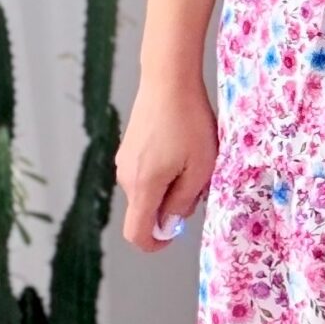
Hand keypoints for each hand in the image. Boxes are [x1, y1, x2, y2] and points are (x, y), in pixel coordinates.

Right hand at [115, 76, 217, 253]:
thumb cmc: (189, 122)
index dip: (155, 243)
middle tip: (198, 181)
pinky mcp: (128, 146)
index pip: (137, 233)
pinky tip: (182, 146)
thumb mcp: (200, 167)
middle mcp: (126, 176)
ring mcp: (124, 160)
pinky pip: (146, 172)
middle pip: (145, 210)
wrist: (168, 79)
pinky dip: (163, 170)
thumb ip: (183, 201)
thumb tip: (170, 223)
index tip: (174, 235)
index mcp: (142, 186)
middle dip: (171, 207)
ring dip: (170, 186)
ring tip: (193, 159)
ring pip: (148, 190)